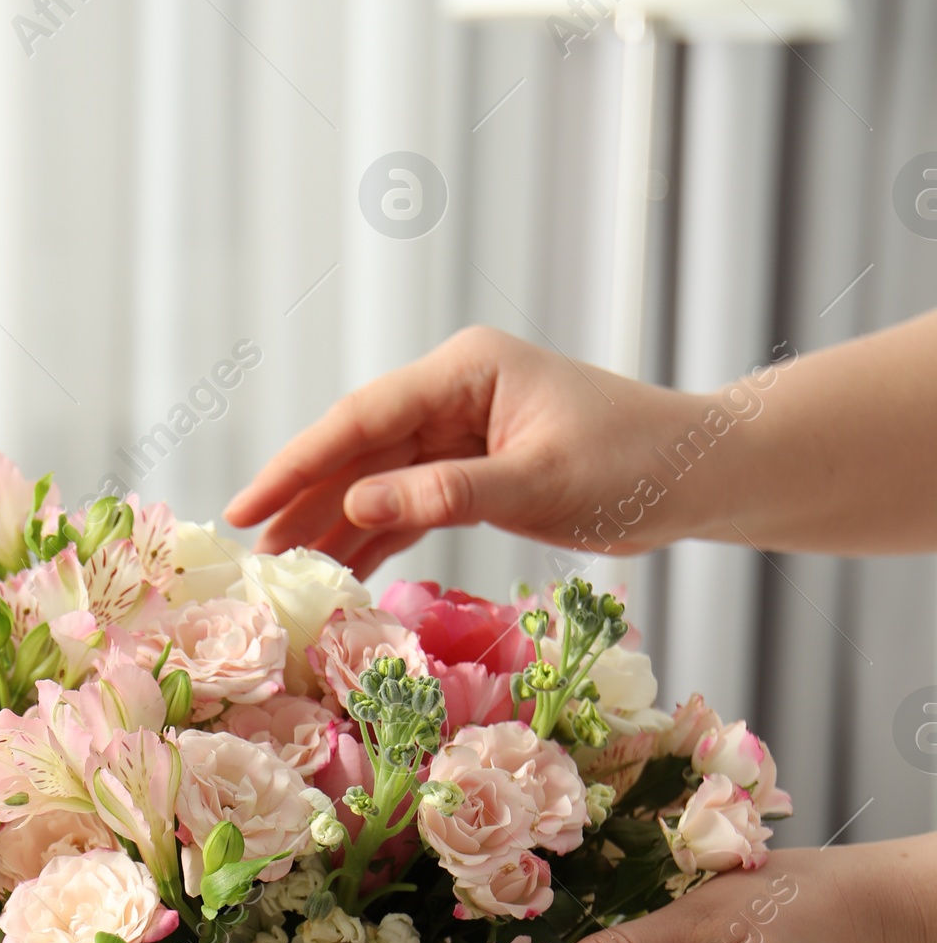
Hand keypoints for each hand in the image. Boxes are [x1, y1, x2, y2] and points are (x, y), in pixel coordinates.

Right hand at [224, 325, 715, 577]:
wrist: (696, 474)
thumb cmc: (635, 464)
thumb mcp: (540, 482)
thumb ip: (447, 493)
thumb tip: (357, 503)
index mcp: (466, 370)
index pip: (362, 418)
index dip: (299, 464)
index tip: (247, 507)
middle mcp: (454, 394)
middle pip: (358, 450)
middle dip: (304, 500)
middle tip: (251, 552)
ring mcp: (461, 433)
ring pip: (377, 482)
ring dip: (333, 526)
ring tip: (284, 572)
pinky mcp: (473, 472)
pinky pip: (409, 505)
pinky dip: (376, 538)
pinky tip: (339, 571)